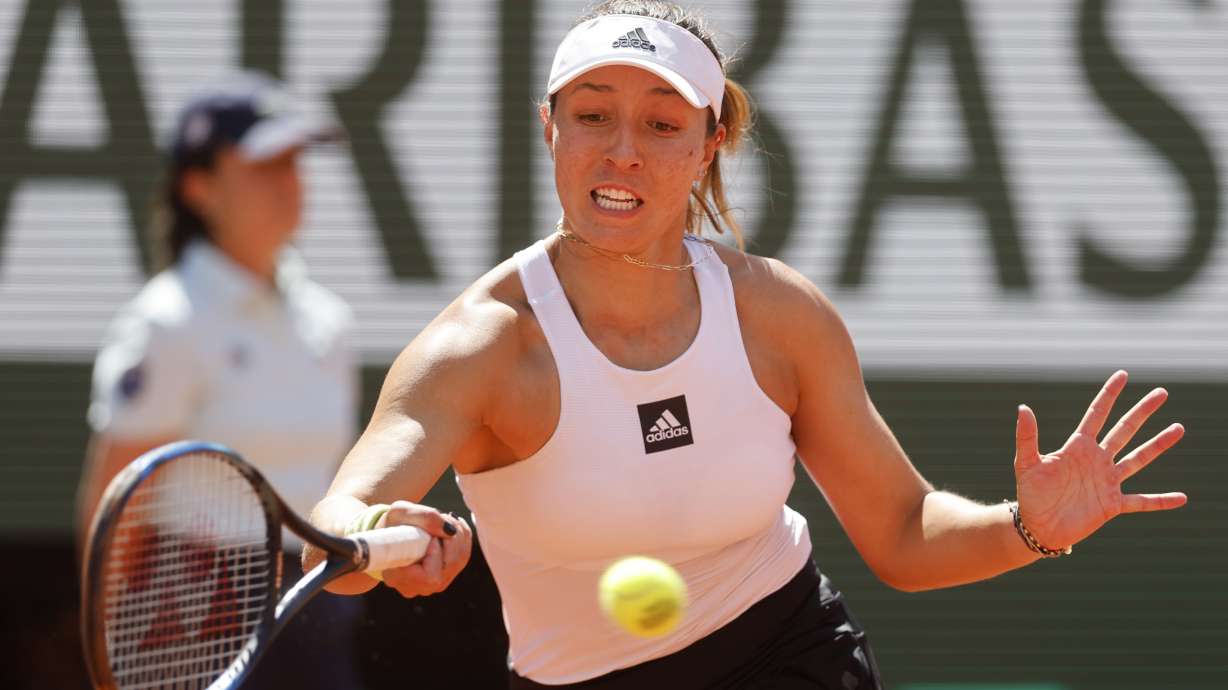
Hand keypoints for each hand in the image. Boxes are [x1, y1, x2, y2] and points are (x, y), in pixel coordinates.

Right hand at [375, 500, 472, 597]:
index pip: (429, 576)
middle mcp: (415, 587)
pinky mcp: (443, 575)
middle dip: (452, 539)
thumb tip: (451, 531)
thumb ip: (425, 517)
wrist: (391, 531)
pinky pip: (462, 558)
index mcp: (397, 578)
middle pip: (448, 568)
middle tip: (443, 519)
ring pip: (459, 562)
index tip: (430, 535)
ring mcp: (431, 584)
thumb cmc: (391, 523)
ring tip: (446, 519)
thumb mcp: (400, 512)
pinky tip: (454, 525)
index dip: (436, 553)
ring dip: (459, 536)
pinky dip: (462, 538)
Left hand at [1013, 370, 1186, 550]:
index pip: (1097, 414)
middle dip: (1142, 411)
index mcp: (1077, 447)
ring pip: (1138, 459)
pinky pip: (1142, 502)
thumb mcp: (1027, 463)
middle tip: (1162, 392)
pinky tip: (1181, 498)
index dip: (1109, 394)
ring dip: (1157, 445)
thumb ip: (1027, 436)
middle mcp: (1096, 460)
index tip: (1122, 375)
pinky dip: (1160, 501)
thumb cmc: (1030, 494)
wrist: (1037, 526)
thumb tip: (1023, 407)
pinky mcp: (1112, 505)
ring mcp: (1107, 481)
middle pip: (1124, 430)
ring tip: (1178, 428)